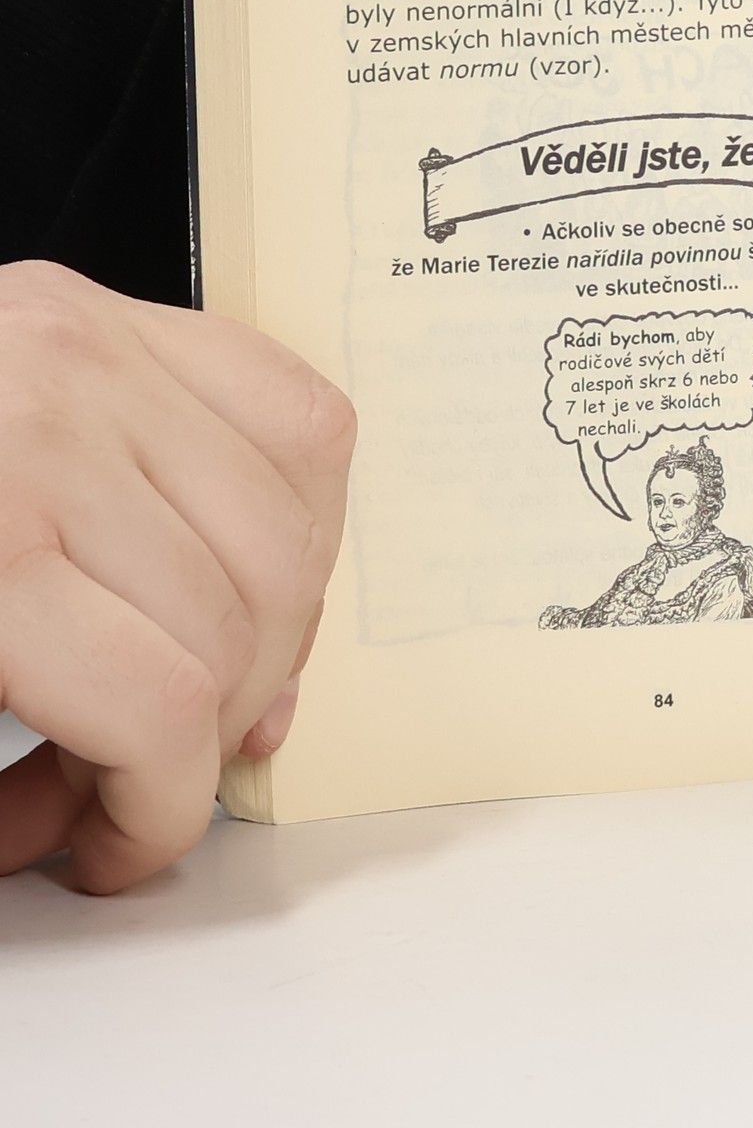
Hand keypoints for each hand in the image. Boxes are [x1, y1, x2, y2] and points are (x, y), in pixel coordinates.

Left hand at [0, 263, 353, 891]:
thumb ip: (21, 751)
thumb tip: (121, 812)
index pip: (162, 708)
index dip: (161, 816)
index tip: (122, 850)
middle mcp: (62, 421)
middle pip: (234, 632)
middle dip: (199, 739)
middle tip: (123, 777)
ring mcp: (115, 355)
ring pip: (292, 540)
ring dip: (263, 640)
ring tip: (184, 674)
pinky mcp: (149, 320)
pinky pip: (306, 424)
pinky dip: (300, 515)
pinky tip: (237, 568)